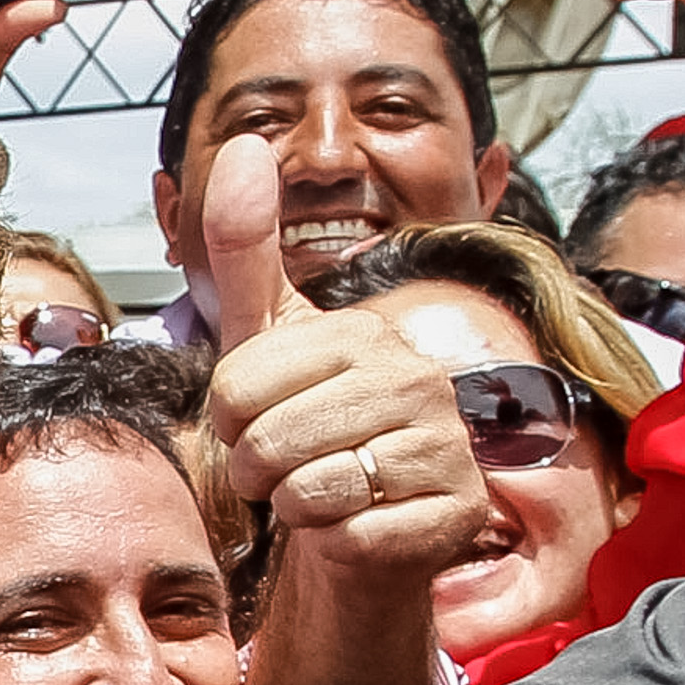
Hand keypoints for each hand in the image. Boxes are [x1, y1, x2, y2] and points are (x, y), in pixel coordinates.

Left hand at [203, 136, 489, 576]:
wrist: (363, 523)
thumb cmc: (308, 427)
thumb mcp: (263, 338)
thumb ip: (246, 249)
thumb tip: (245, 143)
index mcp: (365, 333)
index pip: (238, 385)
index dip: (228, 419)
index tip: (259, 420)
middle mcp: (419, 378)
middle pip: (268, 439)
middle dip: (255, 468)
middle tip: (286, 465)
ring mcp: (448, 447)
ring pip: (308, 489)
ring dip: (293, 505)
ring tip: (319, 491)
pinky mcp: (456, 511)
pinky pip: (349, 535)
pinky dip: (334, 541)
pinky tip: (357, 523)